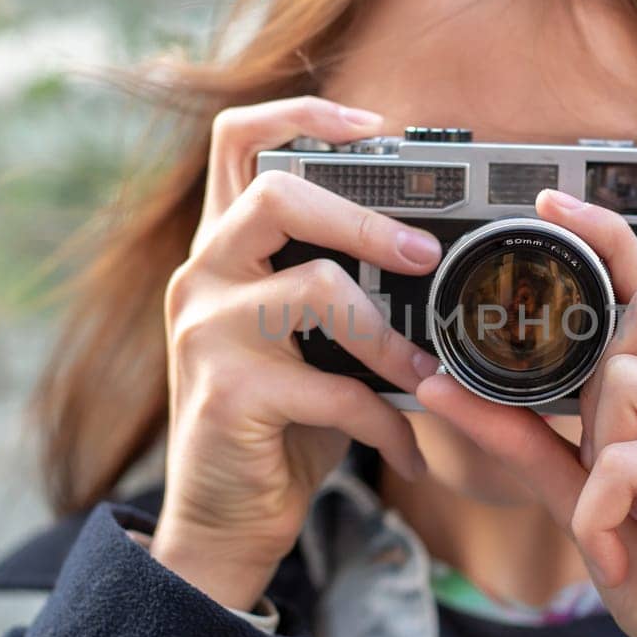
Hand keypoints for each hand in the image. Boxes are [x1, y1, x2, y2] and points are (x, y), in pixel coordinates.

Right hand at [150, 97, 441, 608]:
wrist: (221, 522)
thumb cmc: (277, 423)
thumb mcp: (304, 342)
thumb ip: (339, 289)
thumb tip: (434, 256)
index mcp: (223, 251)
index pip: (237, 140)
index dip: (304, 114)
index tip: (374, 125)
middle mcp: (201, 277)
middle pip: (277, 197)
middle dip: (366, 221)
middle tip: (425, 255)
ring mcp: (206, 334)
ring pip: (316, 291)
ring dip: (391, 340)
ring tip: (429, 377)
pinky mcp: (227, 395)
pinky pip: (336, 390)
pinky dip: (388, 424)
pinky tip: (410, 452)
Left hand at [417, 188, 636, 636]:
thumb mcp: (585, 496)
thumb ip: (529, 436)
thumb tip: (449, 382)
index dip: (609, 242)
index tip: (554, 202)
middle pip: (632, 336)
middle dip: (597, 418)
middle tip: (624, 493)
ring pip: (624, 389)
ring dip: (601, 472)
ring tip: (636, 525)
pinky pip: (628, 458)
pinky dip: (606, 513)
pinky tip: (633, 551)